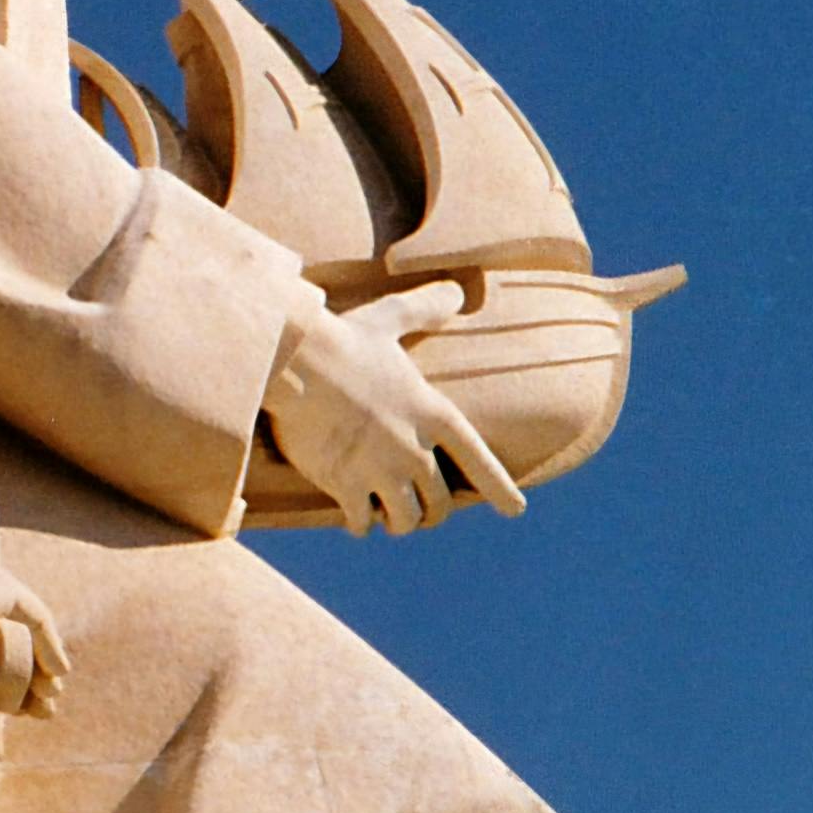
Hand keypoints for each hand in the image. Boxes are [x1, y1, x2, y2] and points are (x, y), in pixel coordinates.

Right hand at [262, 284, 525, 537]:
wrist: (297, 364)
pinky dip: (360, 523)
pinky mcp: (345, 485)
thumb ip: (426, 307)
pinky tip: (354, 517)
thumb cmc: (343, 340)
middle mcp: (415, 450)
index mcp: (433, 414)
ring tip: (388, 517)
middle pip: (439, 504)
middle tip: (420, 510)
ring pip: (405, 521)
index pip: (479, 461)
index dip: (499, 489)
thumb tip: (458, 289)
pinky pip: (362, 523)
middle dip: (432, 511)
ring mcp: (381, 471)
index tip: (514, 510)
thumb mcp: (390, 318)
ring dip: (398, 522)